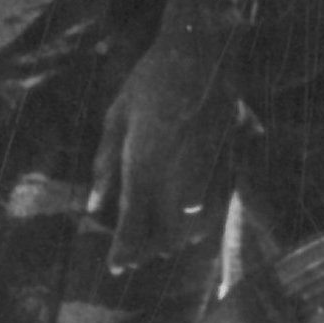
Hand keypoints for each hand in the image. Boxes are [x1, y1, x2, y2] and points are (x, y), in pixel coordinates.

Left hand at [90, 0, 238, 272]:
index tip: (115, 267)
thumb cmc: (150, 82)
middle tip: (131, 254)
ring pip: (192, 230)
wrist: (202, 55)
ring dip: (173, 240)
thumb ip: (104, 165)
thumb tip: (93, 206)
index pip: (133, 223)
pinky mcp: (229, 169)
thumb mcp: (115, 117)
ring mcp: (206, 174)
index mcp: (143, 163)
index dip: (124, 251)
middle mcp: (177, 175)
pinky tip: (185, 220)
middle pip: (165, 236)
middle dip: (148, 250)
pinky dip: (196, 223)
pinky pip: (213, 212)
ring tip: (156, 241)